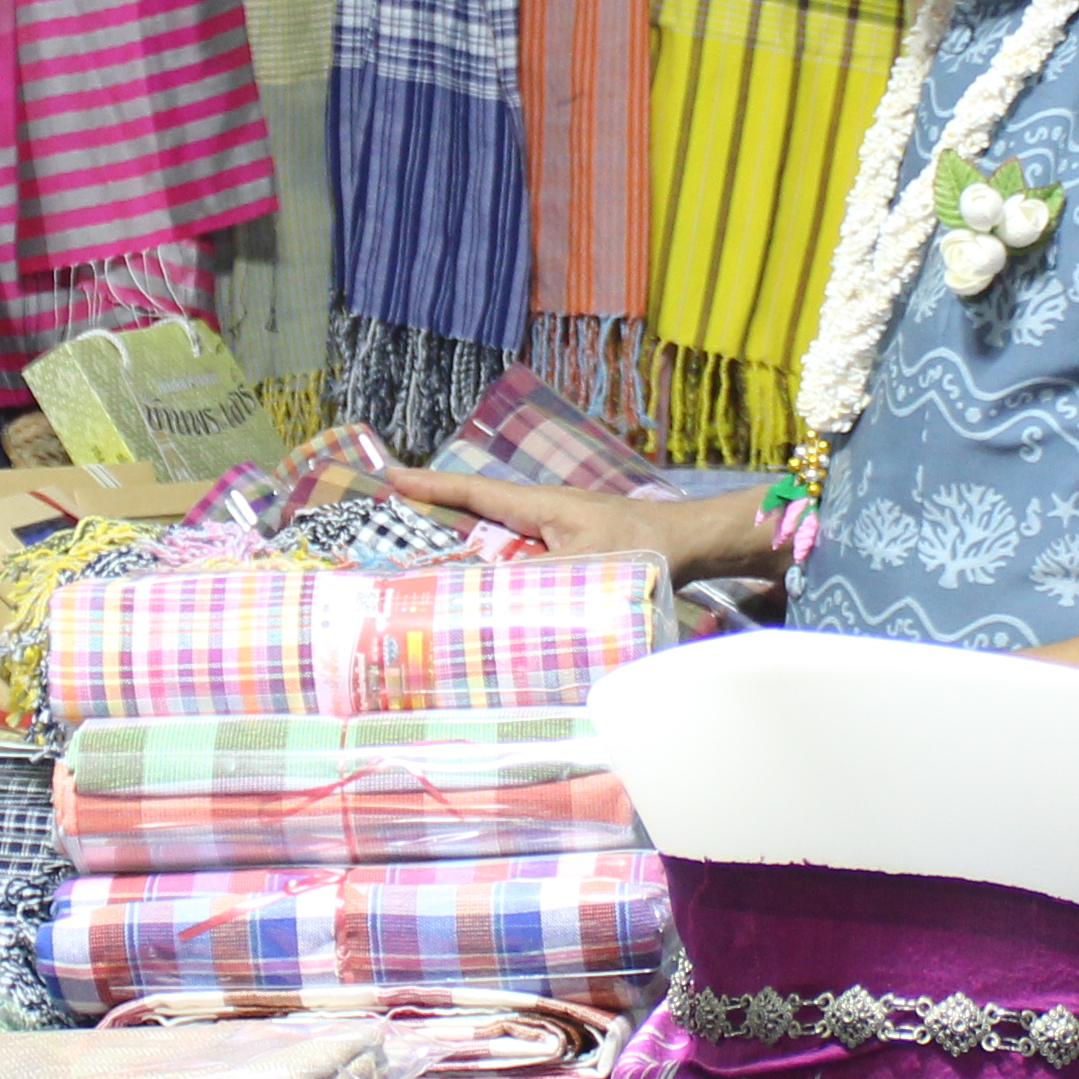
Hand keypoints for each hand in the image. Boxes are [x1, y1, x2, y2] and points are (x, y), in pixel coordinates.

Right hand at [383, 468, 779, 584]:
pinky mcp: (569, 549)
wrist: (692, 544)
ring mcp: (555, 529)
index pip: (473, 492)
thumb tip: (487, 601)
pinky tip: (484, 588)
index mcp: (539, 505)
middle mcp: (542, 512)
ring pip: (497, 535)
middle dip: (434, 512)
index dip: (429, 487)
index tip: (386, 476)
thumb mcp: (585, 568)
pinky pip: (519, 554)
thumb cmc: (643, 548)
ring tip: (420, 556)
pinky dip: (495, 565)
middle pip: (477, 510)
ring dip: (464, 542)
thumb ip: (537, 583)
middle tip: (388, 516)